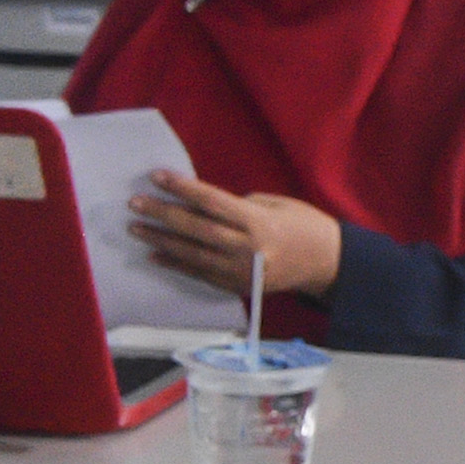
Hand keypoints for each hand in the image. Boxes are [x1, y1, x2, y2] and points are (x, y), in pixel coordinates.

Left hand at [130, 170, 342, 299]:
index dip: (182, 188)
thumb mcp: (277, 203)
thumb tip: (204, 205)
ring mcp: (241, 270)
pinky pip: (201, 274)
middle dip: (163, 215)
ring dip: (162, 240)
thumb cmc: (305, 225)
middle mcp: (247, 248)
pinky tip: (156, 255)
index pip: (211, 202)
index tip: (157, 177)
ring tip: (136, 229)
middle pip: (196, 229)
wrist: (328, 264)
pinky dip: (177, 264)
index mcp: (259, 222)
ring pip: (193, 254)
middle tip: (136, 204)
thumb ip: (240, 205)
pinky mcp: (239, 286)